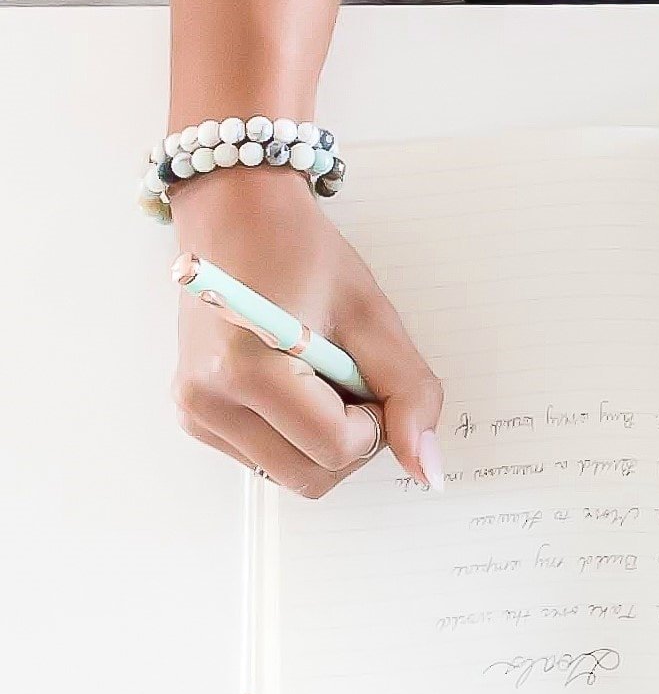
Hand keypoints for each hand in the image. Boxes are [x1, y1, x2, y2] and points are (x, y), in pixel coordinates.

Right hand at [169, 169, 443, 496]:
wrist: (237, 216)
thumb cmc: (303, 253)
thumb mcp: (373, 316)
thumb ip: (408, 393)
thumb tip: (427, 470)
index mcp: (245, 371)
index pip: (338, 447)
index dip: (377, 422)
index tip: (371, 374)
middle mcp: (207, 401)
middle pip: (313, 478)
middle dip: (353, 439)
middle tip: (352, 375)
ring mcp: (195, 414)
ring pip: (292, 476)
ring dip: (326, 440)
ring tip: (322, 375)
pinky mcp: (196, 417)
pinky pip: (268, 459)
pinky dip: (299, 435)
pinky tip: (297, 383)